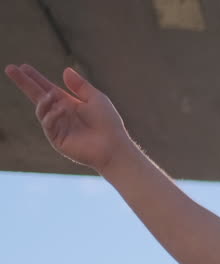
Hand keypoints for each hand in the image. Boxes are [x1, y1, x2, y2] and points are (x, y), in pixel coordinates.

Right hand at [4, 64, 131, 171]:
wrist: (114, 146)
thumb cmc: (108, 123)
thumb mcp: (96, 98)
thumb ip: (80, 86)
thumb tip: (65, 70)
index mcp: (69, 104)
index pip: (47, 89)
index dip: (35, 78)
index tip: (23, 66)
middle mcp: (61, 115)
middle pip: (37, 97)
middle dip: (24, 83)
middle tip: (10, 69)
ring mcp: (57, 128)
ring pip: (41, 111)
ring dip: (45, 102)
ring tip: (52, 96)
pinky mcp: (57, 140)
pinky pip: (48, 124)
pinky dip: (52, 115)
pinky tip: (61, 110)